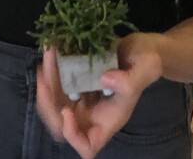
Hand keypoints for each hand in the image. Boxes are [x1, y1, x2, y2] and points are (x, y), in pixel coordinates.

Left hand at [35, 34, 163, 158]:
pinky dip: (51, 69)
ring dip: (46, 81)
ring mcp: (82, 99)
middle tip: (45, 76)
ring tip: (48, 55)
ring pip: (54, 102)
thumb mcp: (147, 68)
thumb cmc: (148, 62)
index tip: (67, 111)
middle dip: (48, 102)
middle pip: (61, 125)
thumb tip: (105, 80)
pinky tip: (52, 49)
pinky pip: (56, 83)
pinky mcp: (75, 83)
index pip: (87, 146)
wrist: (141, 46)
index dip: (73, 135)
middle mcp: (92, 114)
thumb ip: (130, 80)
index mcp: (109, 119)